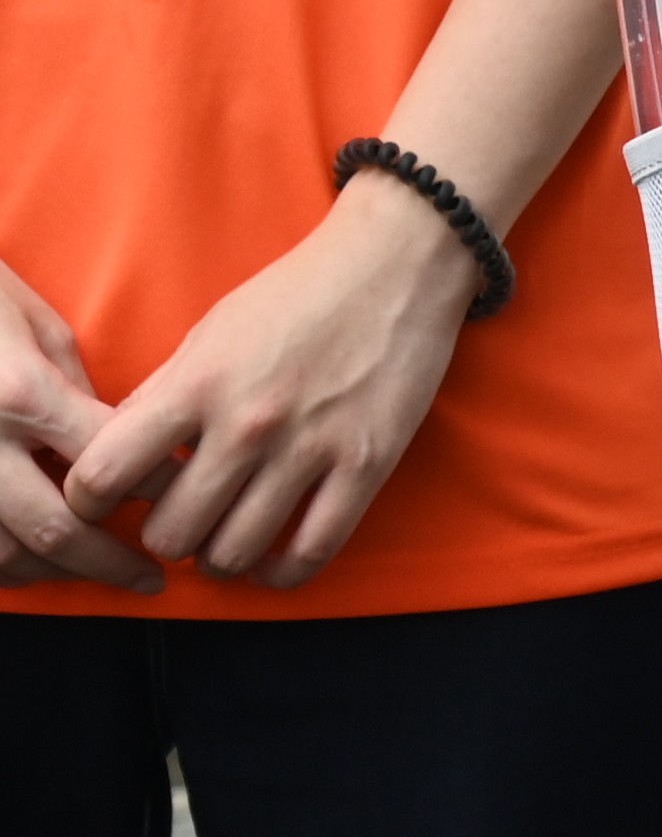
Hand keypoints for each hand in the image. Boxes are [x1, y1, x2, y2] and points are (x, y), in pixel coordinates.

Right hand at [0, 259, 156, 590]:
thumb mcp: (38, 328)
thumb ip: (76, 392)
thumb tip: (118, 440)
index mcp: (23, 395)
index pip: (112, 462)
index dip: (159, 490)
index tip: (190, 499)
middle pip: (56, 528)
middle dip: (112, 562)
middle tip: (154, 578)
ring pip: (2, 554)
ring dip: (55, 574)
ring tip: (98, 576)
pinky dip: (4, 568)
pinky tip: (34, 567)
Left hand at [55, 179, 472, 589]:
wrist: (397, 265)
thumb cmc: (297, 295)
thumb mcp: (210, 335)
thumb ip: (163, 397)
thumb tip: (124, 458)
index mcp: (197, 384)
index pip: (104, 474)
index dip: (89, 501)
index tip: (105, 503)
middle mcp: (248, 423)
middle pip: (171, 533)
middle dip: (168, 537)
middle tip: (182, 522)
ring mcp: (310, 448)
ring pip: (234, 553)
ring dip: (221, 558)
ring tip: (227, 540)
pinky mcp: (366, 464)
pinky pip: (311, 552)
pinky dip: (281, 572)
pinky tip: (273, 561)